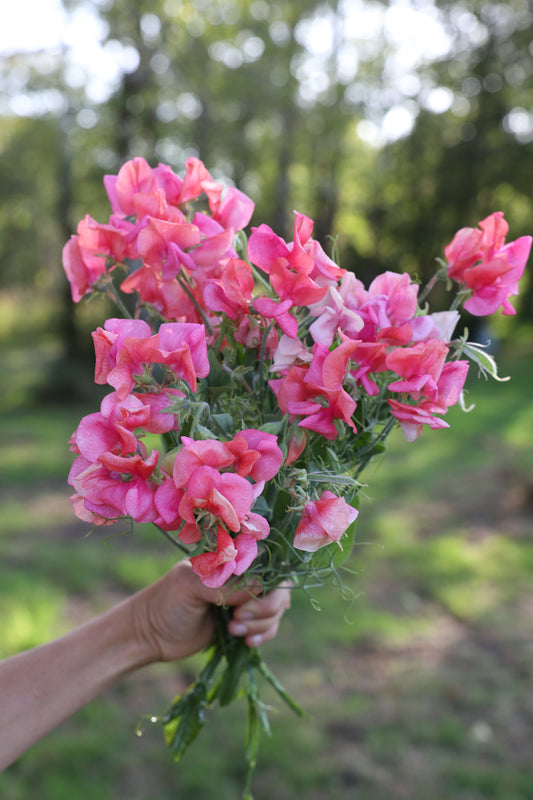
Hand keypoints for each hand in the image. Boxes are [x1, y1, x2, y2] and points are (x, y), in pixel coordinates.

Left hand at [131, 560, 290, 663]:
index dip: (268, 584)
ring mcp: (244, 600)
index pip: (268, 563)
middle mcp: (242, 577)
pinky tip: (247, 642)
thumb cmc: (166, 602)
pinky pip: (269, 627)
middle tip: (237, 619)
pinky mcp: (244, 623)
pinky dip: (264, 635)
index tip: (247, 603)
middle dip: (264, 608)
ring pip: (276, 610)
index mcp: (230, 559)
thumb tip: (261, 587)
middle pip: (278, 588)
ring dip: (262, 624)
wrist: (150, 635)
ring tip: (233, 631)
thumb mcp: (191, 586)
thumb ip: (225, 585)